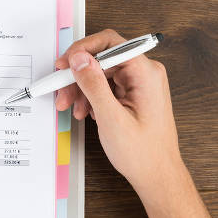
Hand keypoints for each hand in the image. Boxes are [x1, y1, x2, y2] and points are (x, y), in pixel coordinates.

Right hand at [53, 29, 183, 194]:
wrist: (156, 174)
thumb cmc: (142, 152)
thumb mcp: (111, 117)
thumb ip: (93, 85)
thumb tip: (79, 58)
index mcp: (146, 74)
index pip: (110, 43)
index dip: (83, 50)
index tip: (64, 64)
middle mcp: (145, 74)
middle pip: (102, 59)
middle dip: (78, 75)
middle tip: (61, 91)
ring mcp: (139, 83)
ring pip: (100, 73)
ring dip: (81, 88)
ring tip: (71, 108)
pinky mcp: (132, 93)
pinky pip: (105, 86)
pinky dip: (90, 96)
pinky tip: (85, 111)